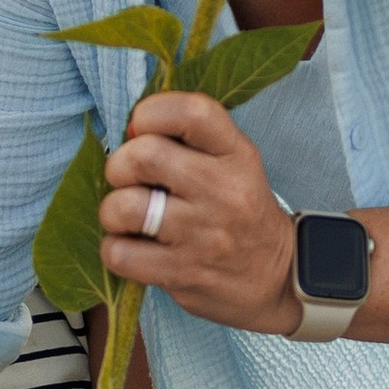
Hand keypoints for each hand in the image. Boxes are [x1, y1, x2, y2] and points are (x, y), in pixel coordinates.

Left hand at [100, 93, 299, 335]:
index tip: (140, 127)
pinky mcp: (182, 273)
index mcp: (236, 155)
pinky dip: (114, 249)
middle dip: (119, 165)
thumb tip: (129, 130)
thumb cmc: (241, 212)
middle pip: (144, 156)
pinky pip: (120, 253)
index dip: (151, 112)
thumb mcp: (235, 164)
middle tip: (126, 179)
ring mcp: (202, 235)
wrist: (277, 277)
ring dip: (111, 211)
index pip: (192, 113)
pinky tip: (133, 248)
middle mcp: (222, 191)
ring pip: (125, 207)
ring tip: (127, 217)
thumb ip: (190, 140)